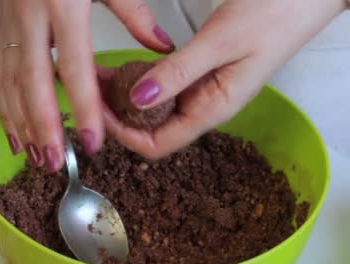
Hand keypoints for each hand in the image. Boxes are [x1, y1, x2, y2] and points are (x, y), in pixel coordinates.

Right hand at [0, 0, 174, 172]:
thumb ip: (134, 12)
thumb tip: (160, 47)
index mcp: (63, 3)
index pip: (74, 66)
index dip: (84, 107)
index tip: (93, 141)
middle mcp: (30, 16)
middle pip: (33, 82)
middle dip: (43, 126)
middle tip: (55, 162)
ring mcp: (10, 23)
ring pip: (8, 82)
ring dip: (20, 123)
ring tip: (34, 157)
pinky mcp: (0, 29)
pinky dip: (4, 106)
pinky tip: (14, 130)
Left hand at [103, 0, 345, 158]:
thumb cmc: (276, 15)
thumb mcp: (220, 43)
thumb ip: (178, 73)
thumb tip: (137, 100)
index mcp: (213, 109)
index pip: (158, 145)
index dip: (124, 136)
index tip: (98, 112)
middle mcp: (205, 106)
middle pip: (151, 128)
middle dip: (117, 115)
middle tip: (89, 89)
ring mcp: (202, 90)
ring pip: (154, 107)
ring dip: (125, 96)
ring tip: (99, 75)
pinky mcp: (201, 73)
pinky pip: (164, 86)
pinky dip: (140, 79)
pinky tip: (123, 66)